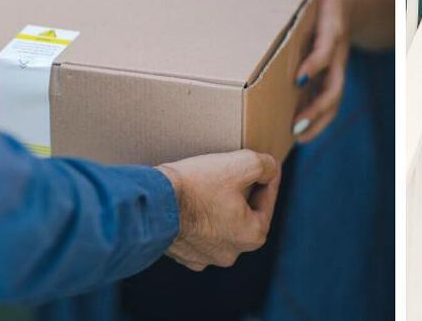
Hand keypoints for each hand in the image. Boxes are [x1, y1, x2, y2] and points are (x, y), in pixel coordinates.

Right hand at [156, 150, 279, 270]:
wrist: (151, 205)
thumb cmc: (197, 185)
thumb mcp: (241, 163)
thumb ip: (265, 165)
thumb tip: (270, 168)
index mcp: (252, 235)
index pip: (267, 198)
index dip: (267, 176)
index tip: (265, 163)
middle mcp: (231, 253)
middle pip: (245, 214)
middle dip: (243, 192)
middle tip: (235, 171)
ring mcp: (204, 257)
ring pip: (221, 223)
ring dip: (219, 205)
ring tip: (212, 184)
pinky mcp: (182, 254)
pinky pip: (198, 232)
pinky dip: (198, 217)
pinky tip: (192, 201)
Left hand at [280, 0, 349, 143]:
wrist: (349, 1)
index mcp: (332, 29)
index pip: (326, 50)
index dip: (315, 64)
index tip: (298, 78)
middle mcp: (336, 53)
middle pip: (334, 86)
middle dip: (318, 107)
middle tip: (296, 123)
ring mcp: (334, 67)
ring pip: (332, 99)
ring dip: (318, 120)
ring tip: (296, 138)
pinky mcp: (327, 75)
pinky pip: (325, 101)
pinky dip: (316, 119)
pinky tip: (296, 134)